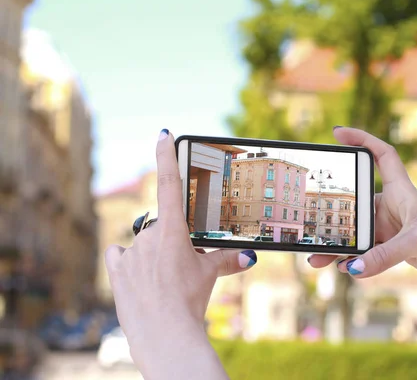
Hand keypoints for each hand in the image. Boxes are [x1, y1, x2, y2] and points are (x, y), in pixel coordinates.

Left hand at [105, 129, 256, 378]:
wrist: (164, 332)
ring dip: (155, 255)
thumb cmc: (189, 301)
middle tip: (183, 266)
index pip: (171, 184)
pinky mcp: (117, 269)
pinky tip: (137, 274)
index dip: (166, 156)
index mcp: (174, 231)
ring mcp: (131, 251)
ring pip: (145, 244)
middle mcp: (149, 235)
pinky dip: (129, 260)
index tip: (163, 134)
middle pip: (163, 227)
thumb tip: (250, 256)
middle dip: (174, 241)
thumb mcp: (210, 276)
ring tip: (166, 282)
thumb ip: (227, 260)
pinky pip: (120, 255)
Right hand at [309, 127, 416, 293]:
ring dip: (338, 244)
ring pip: (356, 232)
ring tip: (316, 258)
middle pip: (355, 203)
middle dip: (331, 214)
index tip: (338, 133)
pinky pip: (366, 251)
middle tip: (310, 224)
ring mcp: (393, 229)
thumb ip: (384, 255)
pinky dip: (354, 260)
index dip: (361, 139)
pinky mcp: (396, 249)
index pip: (380, 155)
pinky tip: (344, 268)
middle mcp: (394, 207)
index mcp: (402, 191)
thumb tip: (353, 267)